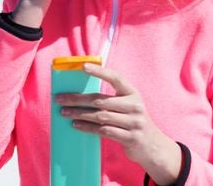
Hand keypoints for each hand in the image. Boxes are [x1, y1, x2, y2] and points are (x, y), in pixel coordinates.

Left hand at [55, 63, 181, 183]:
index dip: (100, 71)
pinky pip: (104, 131)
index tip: (83, 67)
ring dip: (79, 114)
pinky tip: (76, 125)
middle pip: (101, 100)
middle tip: (59, 99)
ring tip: (64, 113)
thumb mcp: (128, 106)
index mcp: (133, 93)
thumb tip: (79, 95)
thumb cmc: (133, 121)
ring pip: (100, 116)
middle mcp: (134, 106)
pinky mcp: (129, 138)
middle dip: (78, 99)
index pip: (115, 78)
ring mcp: (133, 122)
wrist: (153, 146)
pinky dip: (88, 128)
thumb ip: (111, 99)